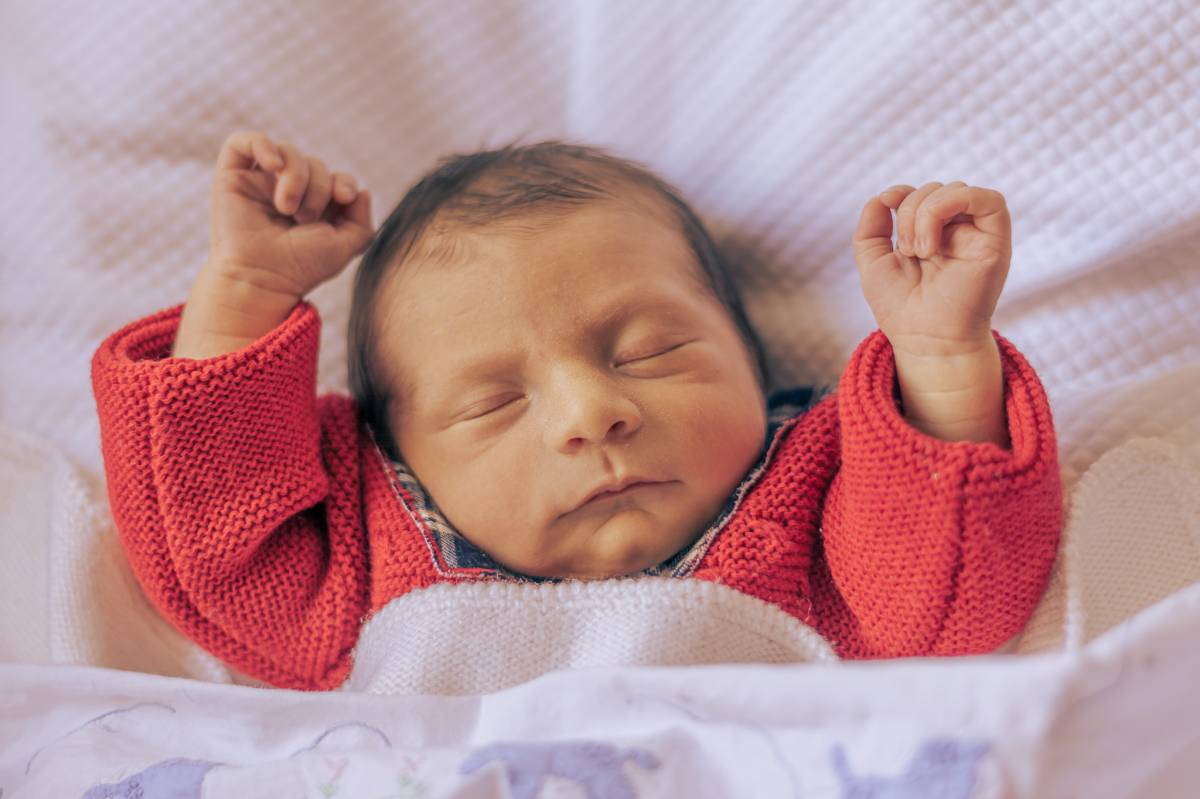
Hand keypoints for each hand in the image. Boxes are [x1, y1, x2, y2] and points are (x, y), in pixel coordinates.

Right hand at [206, 130, 374, 298]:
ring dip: (296, 178)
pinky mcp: (232, 177)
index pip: (336, 177)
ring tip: (287, 209)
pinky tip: (273, 165)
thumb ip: (363, 222)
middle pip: (315, 163)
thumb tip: (362, 191)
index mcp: (315, 206)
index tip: (344, 197)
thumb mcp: (345, 247)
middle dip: (318, 189)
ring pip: (287, 151)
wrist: (262, 278)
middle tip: (305, 219)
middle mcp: (288, 191)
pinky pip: (242, 142)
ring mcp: (260, 182)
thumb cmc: (301, 267)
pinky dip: (262, 145)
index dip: (345, 182)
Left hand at [851, 181, 1011, 356]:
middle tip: (908, 251)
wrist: (925, 340)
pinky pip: (988, 198)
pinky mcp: (996, 240)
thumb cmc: (901, 308)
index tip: (886, 202)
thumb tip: (884, 195)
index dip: (901, 192)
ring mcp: (976, 234)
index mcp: (931, 234)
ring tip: (920, 251)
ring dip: (925, 212)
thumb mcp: (873, 262)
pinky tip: (933, 242)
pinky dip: (952, 203)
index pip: (920, 193)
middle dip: (910, 210)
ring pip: (955, 189)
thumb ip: (871, 226)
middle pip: (935, 189)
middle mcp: (956, 231)